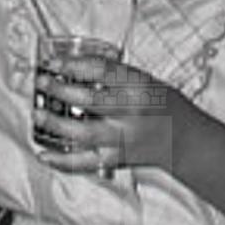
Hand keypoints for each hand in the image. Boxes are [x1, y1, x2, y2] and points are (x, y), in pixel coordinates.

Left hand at [33, 48, 180, 176]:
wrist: (186, 141)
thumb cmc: (165, 107)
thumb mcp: (145, 81)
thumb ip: (113, 77)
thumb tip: (73, 69)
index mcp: (139, 87)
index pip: (102, 70)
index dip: (73, 64)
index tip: (54, 61)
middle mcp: (131, 113)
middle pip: (89, 99)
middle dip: (59, 89)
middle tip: (41, 82)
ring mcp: (123, 138)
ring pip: (83, 133)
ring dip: (55, 123)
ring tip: (38, 113)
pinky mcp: (116, 159)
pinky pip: (84, 162)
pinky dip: (61, 161)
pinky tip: (44, 154)